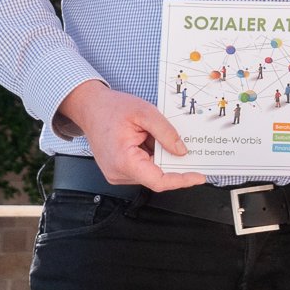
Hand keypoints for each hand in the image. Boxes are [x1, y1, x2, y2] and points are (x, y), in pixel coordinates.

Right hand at [55, 80, 204, 192]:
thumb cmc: (112, 109)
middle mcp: (118, 173)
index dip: (181, 180)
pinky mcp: (119, 170)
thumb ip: (166, 133)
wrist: (90, 108)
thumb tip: (182, 151)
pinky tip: (149, 140)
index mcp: (123, 161)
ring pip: (150, 172)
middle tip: (188, 147)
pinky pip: (143, 167)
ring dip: (160, 157)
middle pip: (156, 176)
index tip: (199, 176)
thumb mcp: (146, 113)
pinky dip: (152, 156)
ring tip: (155, 135)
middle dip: (173, 163)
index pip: (158, 181)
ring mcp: (117, 173)